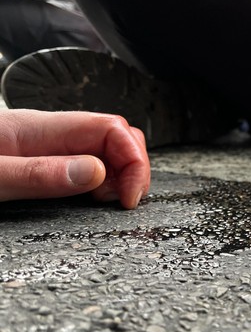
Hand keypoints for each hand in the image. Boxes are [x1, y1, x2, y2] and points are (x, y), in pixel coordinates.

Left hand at [0, 109, 149, 207]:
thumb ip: (38, 174)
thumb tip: (95, 172)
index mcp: (37, 129)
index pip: (110, 128)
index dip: (133, 161)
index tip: (129, 197)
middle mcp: (48, 134)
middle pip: (117, 137)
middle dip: (133, 169)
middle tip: (122, 201)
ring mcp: (48, 148)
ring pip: (106, 151)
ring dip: (120, 177)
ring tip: (105, 202)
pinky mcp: (44, 163)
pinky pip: (87, 166)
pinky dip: (102, 184)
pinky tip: (93, 200)